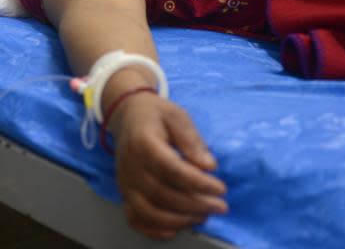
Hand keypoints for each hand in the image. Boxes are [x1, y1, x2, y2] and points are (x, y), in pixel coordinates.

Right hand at [108, 93, 227, 239]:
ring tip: (203, 216)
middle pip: (161, 194)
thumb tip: (208, 166)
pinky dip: (153, 229)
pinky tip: (174, 230)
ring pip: (148, 211)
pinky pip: (134, 217)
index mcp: (143, 142)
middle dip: (195, 205)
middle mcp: (130, 165)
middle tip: (220, 206)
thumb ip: (191, 140)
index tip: (221, 188)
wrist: (128, 114)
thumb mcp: (177, 116)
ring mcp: (124, 181)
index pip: (171, 169)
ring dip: (178, 220)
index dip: (198, 183)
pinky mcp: (124, 192)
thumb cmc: (156, 115)